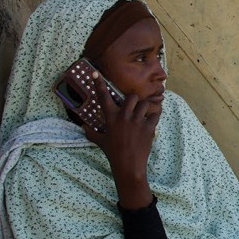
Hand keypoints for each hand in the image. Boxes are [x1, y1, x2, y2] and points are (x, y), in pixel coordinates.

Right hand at [83, 75, 158, 207]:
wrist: (128, 165)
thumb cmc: (112, 152)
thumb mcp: (99, 141)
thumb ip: (91, 132)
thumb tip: (83, 126)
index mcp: (110, 118)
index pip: (103, 97)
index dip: (99, 84)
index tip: (96, 73)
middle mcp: (124, 117)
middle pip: (132, 97)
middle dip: (134, 100)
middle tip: (134, 107)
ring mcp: (137, 121)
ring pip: (145, 104)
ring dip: (145, 107)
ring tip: (143, 114)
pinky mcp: (149, 128)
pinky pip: (155, 114)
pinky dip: (155, 116)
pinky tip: (152, 120)